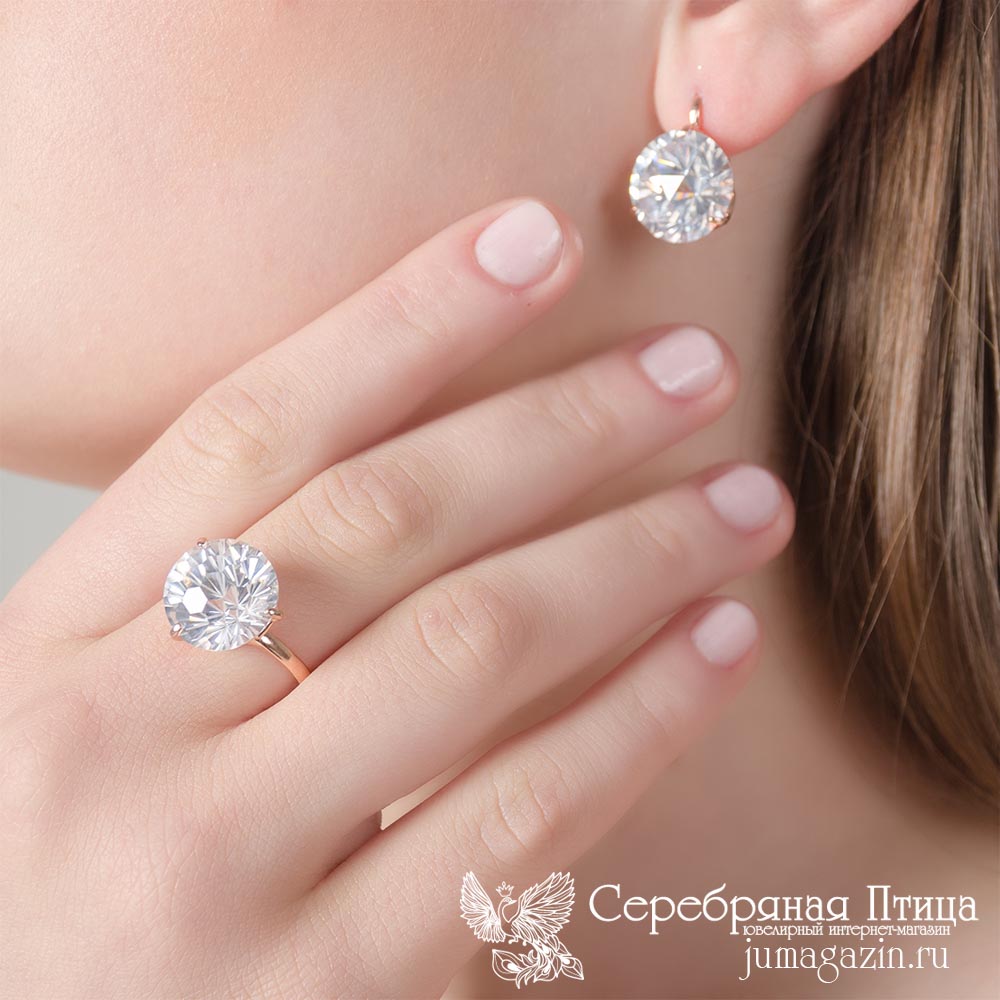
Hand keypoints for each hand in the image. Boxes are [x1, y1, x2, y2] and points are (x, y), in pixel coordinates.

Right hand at [0, 200, 792, 997]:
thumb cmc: (64, 889)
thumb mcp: (83, 724)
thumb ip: (200, 609)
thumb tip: (395, 464)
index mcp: (49, 649)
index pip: (249, 433)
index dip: (401, 319)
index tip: (532, 240)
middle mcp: (119, 738)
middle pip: (379, 520)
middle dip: (557, 424)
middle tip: (688, 371)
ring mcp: (216, 872)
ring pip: (468, 647)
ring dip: (632, 554)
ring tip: (740, 502)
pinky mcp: (324, 996)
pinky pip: (517, 815)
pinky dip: (638, 715)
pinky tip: (714, 646)